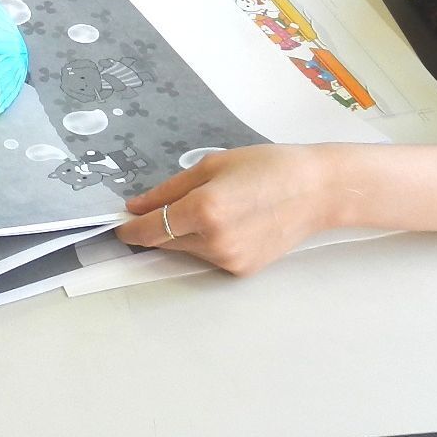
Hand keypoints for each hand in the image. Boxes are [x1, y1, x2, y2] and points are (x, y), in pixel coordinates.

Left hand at [112, 144, 335, 273]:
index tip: (120, 226)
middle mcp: (214, 241)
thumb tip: (136, 206)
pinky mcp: (242, 270)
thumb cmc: (266, 167)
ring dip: (185, 234)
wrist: (316, 190)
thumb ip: (169, 189)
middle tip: (169, 205)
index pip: (150, 229)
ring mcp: (229, 260)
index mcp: (204, 210)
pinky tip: (231, 222)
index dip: (130, 229)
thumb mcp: (212, 166)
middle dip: (158, 227)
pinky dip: (207, 242)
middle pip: (165, 241)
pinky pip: (209, 257)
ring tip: (216, 207)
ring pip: (187, 250)